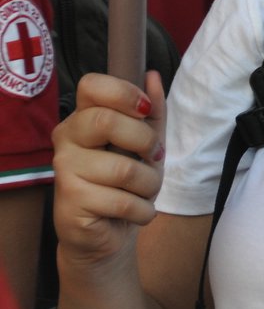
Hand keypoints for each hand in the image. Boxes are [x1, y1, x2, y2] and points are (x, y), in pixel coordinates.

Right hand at [52, 71, 165, 272]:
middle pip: (106, 121)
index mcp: (83, 117)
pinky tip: (134, 213)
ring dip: (150, 185)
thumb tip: (151, 75)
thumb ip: (152, 111)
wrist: (109, 233)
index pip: (92, 85)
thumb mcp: (146, 145)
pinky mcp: (69, 201)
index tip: (145, 111)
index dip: (124, 93)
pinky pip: (123, 201)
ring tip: (143, 192)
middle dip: (146, 142)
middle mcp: (67, 139)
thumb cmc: (127, 184)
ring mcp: (64, 170)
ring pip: (123, 169)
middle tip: (155, 158)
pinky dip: (143, 211)